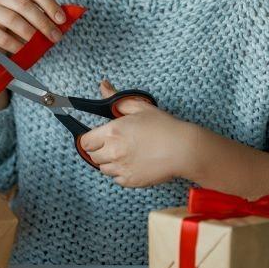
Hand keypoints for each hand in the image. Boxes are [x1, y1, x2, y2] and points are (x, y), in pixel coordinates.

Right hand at [0, 0, 65, 111]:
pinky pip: (2, 37)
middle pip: (25, 5)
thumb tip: (67, 21)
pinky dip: (16, 45)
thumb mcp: (29, 20)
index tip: (62, 21)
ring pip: (13, 20)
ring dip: (31, 34)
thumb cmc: (14, 30)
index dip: (50, 5)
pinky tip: (24, 52)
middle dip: (44, 23)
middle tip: (56, 37)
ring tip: (41, 46)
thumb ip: (44, 17)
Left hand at [79, 81, 203, 187]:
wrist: (183, 149)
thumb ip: (117, 99)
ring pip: (104, 169)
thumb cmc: (164, 126)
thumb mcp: (140, 107)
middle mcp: (113, 152)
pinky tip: (133, 164)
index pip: (85, 141)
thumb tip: (103, 86)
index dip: (90, 139)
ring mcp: (121, 168)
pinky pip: (117, 179)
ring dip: (109, 162)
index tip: (97, 138)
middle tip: (114, 145)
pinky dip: (121, 173)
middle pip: (93, 156)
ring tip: (125, 154)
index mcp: (112, 132)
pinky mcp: (131, 181)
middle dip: (100, 150)